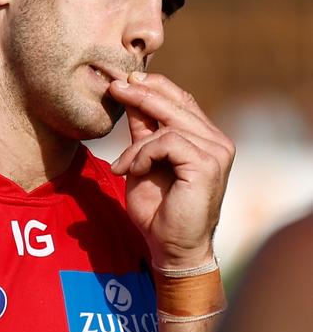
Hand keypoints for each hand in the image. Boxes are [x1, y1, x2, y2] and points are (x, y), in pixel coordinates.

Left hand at [109, 73, 233, 268]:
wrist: (172, 249)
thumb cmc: (158, 212)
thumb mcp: (144, 164)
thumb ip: (143, 135)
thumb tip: (131, 100)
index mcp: (205, 139)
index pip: (181, 101)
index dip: (154, 87)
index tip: (124, 82)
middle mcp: (216, 141)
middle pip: (178, 102)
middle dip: (142, 93)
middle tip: (115, 87)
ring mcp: (216, 151)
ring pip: (170, 123)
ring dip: (137, 144)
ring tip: (121, 166)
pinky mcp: (208, 164)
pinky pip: (168, 141)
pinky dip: (143, 154)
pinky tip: (132, 171)